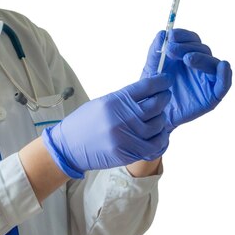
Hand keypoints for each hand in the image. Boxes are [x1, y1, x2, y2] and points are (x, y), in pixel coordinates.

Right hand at [42, 74, 172, 178]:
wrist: (68, 147)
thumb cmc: (84, 123)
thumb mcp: (101, 103)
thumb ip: (124, 99)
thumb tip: (149, 93)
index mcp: (114, 102)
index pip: (146, 87)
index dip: (160, 82)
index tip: (166, 80)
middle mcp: (121, 119)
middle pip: (156, 105)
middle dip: (164, 98)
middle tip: (165, 96)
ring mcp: (125, 138)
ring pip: (158, 126)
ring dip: (162, 120)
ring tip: (159, 116)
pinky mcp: (127, 153)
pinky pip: (154, 146)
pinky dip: (161, 140)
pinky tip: (160, 135)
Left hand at [142, 29, 231, 130]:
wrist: (153, 113)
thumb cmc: (153, 90)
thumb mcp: (151, 69)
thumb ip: (156, 52)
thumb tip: (163, 33)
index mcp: (186, 55)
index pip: (191, 40)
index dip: (183, 35)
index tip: (171, 36)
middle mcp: (200, 65)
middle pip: (202, 49)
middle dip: (187, 47)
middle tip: (172, 50)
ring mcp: (207, 79)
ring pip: (213, 63)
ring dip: (202, 58)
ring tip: (187, 59)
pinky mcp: (213, 95)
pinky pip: (224, 84)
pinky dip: (225, 75)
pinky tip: (222, 67)